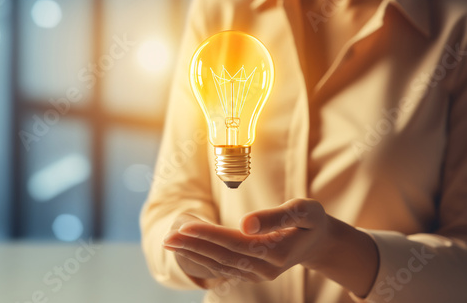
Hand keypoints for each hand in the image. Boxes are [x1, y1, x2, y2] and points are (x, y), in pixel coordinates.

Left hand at [163, 199, 332, 283]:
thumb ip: (276, 217)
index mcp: (277, 252)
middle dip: (193, 246)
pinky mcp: (252, 273)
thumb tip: (245, 224)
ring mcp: (258, 274)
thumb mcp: (302, 211)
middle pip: (223, 256)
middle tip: (167, 236)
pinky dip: (203, 259)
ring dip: (193, 253)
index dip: (209, 235)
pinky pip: (224, 268)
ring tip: (170, 242)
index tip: (185, 226)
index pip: (236, 243)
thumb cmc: (310, 220)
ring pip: (220, 264)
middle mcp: (265, 269)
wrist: (318, 242)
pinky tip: (188, 250)